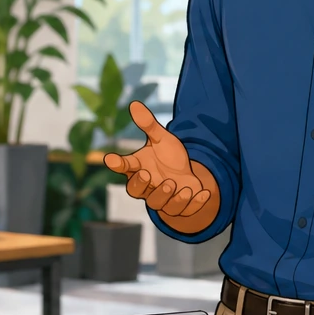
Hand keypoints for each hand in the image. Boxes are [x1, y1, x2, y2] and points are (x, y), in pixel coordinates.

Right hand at [102, 101, 212, 219]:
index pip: (124, 166)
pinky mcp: (179, 208)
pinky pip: (183, 210)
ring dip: (167, 195)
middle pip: (135, 191)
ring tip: (175, 183)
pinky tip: (203, 192)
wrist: (188, 177)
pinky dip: (193, 202)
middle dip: (140, 184)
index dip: (116, 164)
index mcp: (139, 168)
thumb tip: (134, 104)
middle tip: (147, 175)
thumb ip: (149, 125)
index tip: (110, 158)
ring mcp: (162, 199)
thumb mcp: (162, 139)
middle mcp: (147, 186)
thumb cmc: (169, 158)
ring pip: (157, 204)